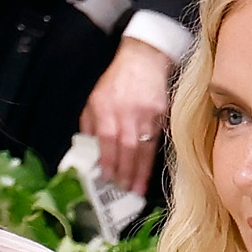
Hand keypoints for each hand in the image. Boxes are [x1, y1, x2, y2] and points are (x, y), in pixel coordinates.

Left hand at [86, 34, 173, 196]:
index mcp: (105, 108)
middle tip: (123, 191)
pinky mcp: (162, 113)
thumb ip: (89, 126)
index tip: (106, 179)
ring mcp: (147, 113)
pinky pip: (157, 140)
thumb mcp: (93, 100)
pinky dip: (152, 158)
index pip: (106, 139)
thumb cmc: (114, 83)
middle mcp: (126, 111)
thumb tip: (88, 154)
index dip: (108, 160)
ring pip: (144, 147)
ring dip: (140, 171)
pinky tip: (149, 172)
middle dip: (125, 172)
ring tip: (137, 190)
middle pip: (127, 146)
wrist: (143, 59)